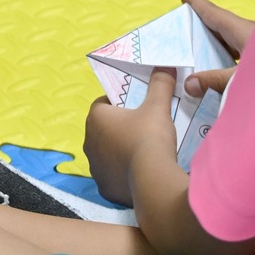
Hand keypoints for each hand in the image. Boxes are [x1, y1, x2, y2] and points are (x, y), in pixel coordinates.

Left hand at [83, 68, 179, 205]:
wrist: (154, 180)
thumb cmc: (150, 137)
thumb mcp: (157, 106)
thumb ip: (159, 84)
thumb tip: (165, 66)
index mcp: (96, 118)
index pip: (104, 104)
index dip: (120, 104)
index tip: (136, 108)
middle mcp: (89, 142)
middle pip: (104, 130)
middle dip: (119, 129)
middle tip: (143, 130)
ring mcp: (95, 168)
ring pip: (107, 154)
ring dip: (119, 153)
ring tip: (143, 153)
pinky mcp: (105, 188)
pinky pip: (113, 177)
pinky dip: (123, 175)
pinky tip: (140, 174)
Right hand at [182, 0, 254, 95]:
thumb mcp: (239, 77)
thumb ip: (214, 80)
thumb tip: (188, 84)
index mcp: (242, 30)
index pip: (214, 14)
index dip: (197, 5)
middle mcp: (251, 34)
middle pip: (224, 26)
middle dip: (207, 24)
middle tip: (189, 25)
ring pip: (236, 40)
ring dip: (220, 42)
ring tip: (203, 50)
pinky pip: (244, 52)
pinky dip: (231, 56)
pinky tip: (228, 69)